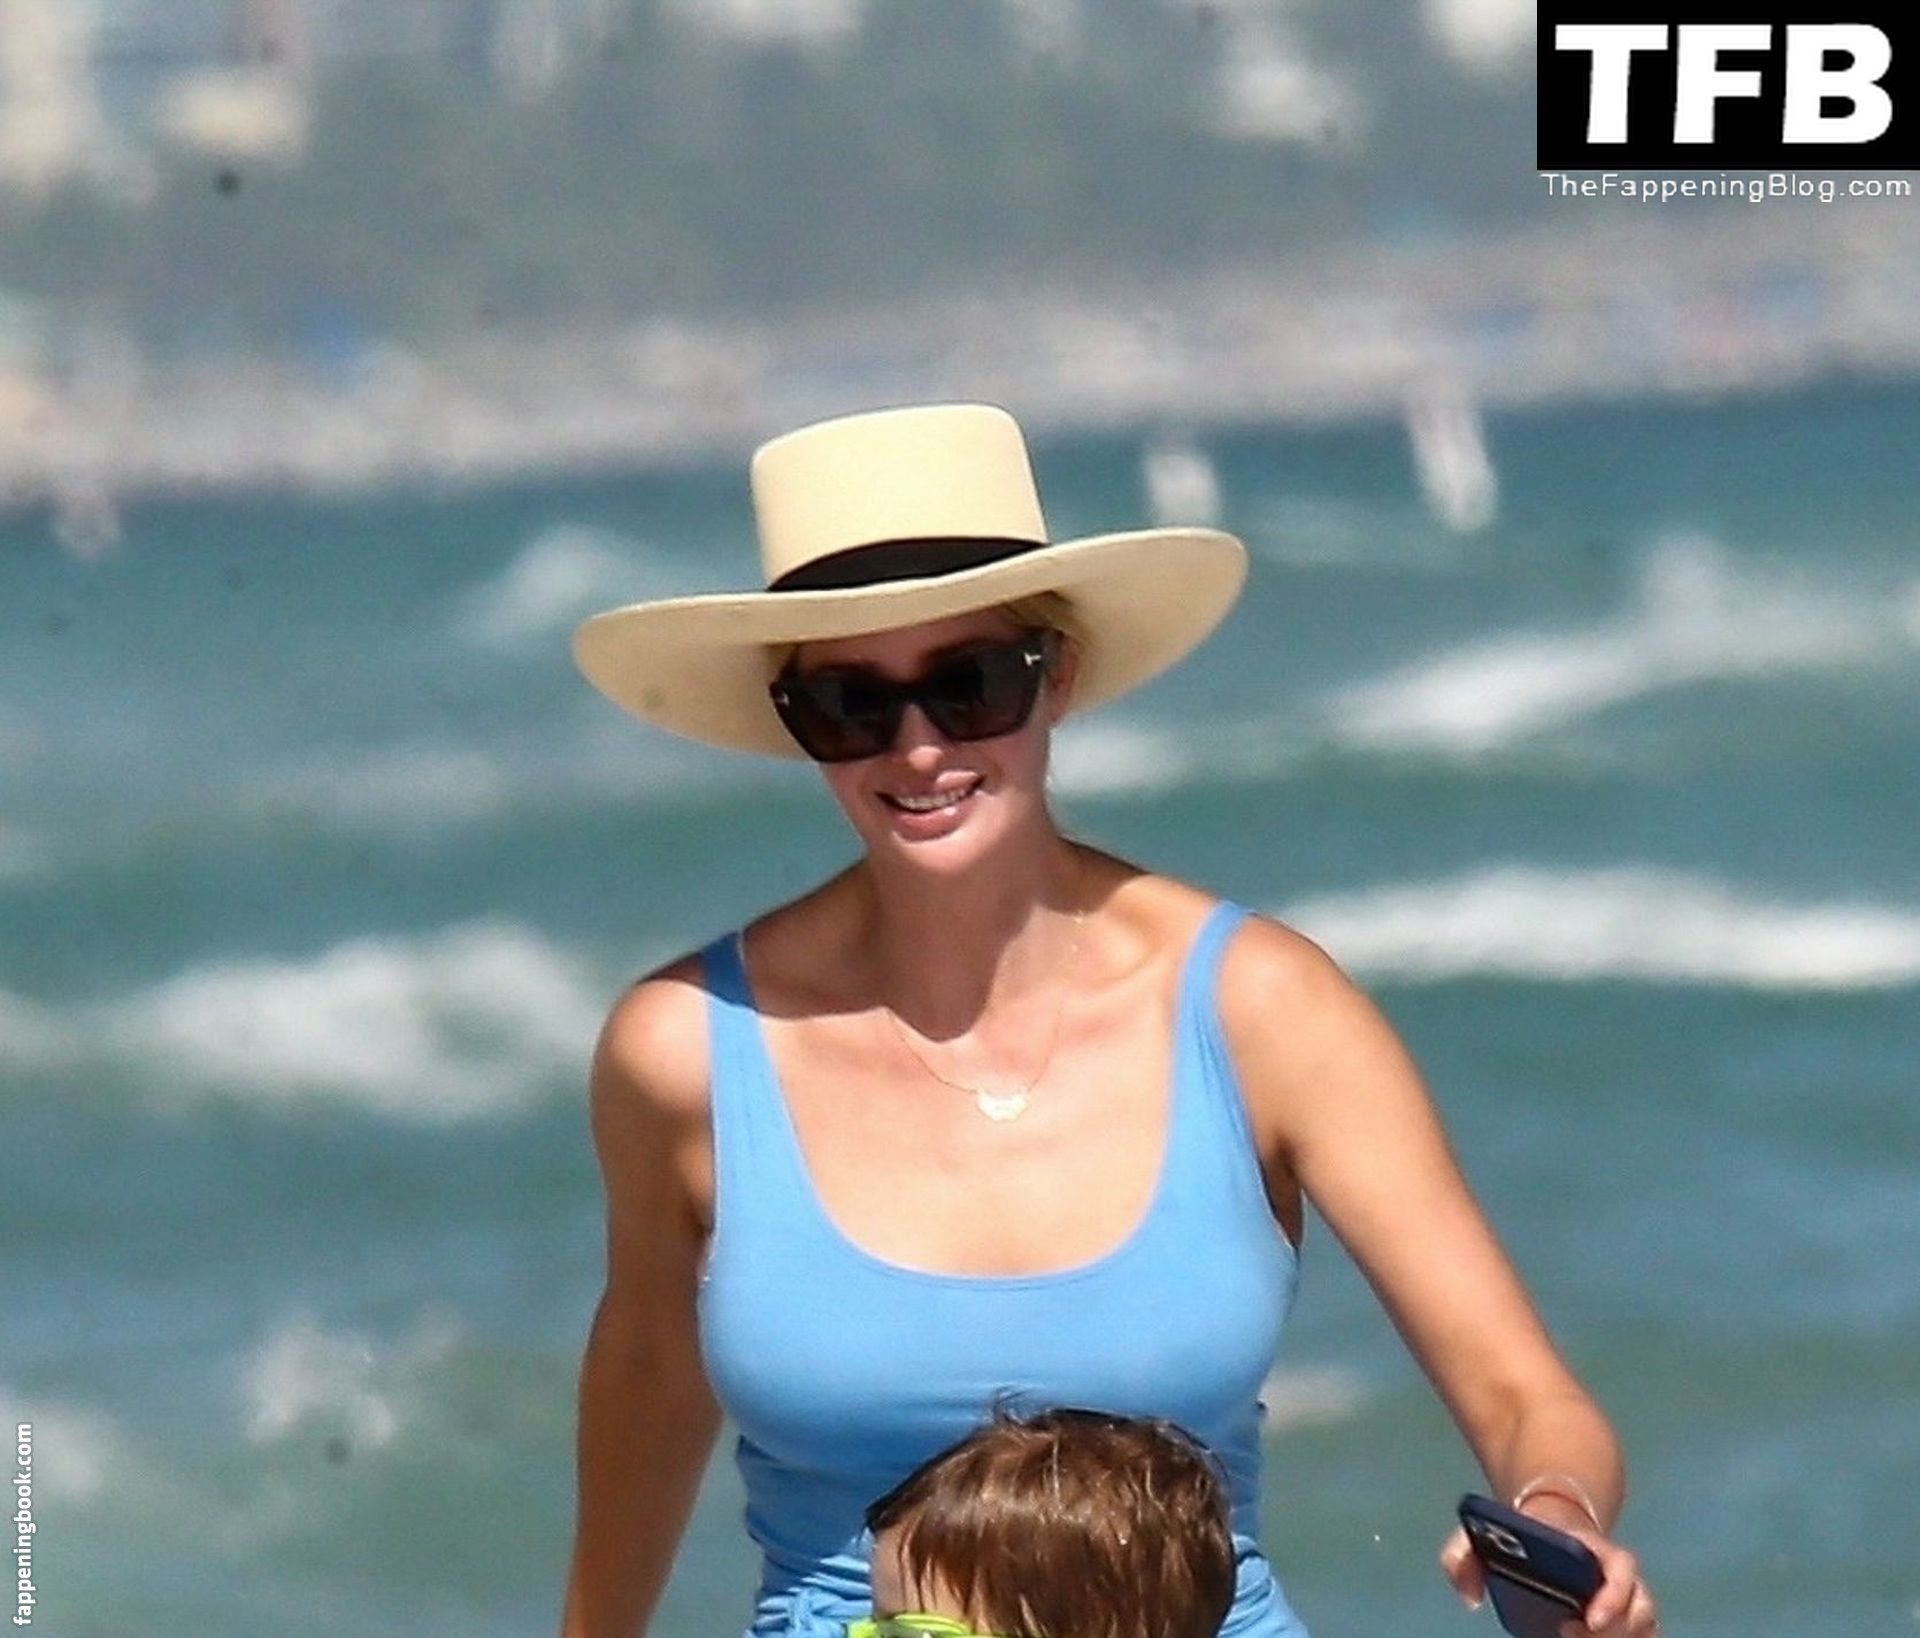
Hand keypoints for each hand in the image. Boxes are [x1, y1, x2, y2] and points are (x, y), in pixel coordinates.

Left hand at [1439, 1504, 1659, 1636]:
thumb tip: (1471, 1599)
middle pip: (1639, 1601)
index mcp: (1587, 1544)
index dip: (1613, 1594)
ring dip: (1624, 1637)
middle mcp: (1613, 1568)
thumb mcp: (1480, 1533)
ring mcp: (1622, 1590)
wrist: (1547, 1521)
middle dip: (1615, 1628)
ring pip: (1646, 1619)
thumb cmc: (1513, 1533)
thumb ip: (1459, 1555)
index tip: (1588, 1619)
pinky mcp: (1621, 1610)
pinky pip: (1644, 1630)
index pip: (1621, 1565)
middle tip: (1571, 1635)